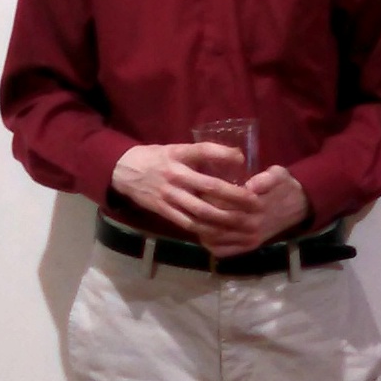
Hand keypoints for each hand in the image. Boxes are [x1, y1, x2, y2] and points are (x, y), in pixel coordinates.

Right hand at [111, 142, 260, 238]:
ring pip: (201, 210)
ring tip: (243, 221)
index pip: (203, 151)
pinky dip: (206, 229)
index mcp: (178, 155)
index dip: (223, 154)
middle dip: (235, 197)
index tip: (242, 160)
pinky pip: (188, 223)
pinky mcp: (164, 211)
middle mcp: (175, 175)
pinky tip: (221, 232)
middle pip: (209, 187)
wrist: (124, 171)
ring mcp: (169, 195)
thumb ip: (201, 155)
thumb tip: (236, 157)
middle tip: (255, 202)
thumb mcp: (177, 149)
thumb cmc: (157, 158)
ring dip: (224, 218)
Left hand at [200, 166, 310, 257]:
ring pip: (217, 237)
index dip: (208, 195)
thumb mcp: (278, 175)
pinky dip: (209, 244)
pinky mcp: (248, 247)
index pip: (224, 202)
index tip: (197, 186)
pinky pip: (223, 251)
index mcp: (257, 206)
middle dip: (200, 211)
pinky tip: (202, 233)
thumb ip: (266, 178)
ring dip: (201, 229)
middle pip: (217, 220)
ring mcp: (249, 239)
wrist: (298, 205)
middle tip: (189, 201)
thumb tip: (251, 185)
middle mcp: (252, 226)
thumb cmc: (283, 186)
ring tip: (190, 216)